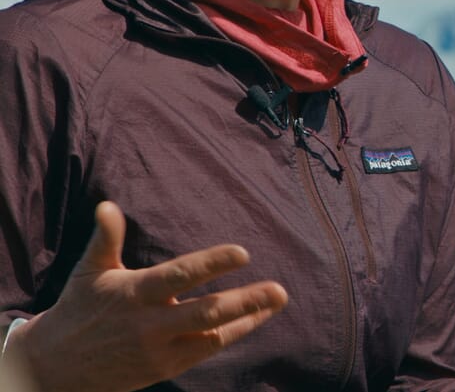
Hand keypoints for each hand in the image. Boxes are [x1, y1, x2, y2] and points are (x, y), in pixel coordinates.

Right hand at [7, 201, 287, 391]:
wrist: (56, 368)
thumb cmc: (80, 308)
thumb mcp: (90, 271)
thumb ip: (105, 239)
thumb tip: (107, 206)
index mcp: (136, 294)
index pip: (180, 276)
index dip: (212, 264)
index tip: (243, 253)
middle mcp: (151, 324)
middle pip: (206, 312)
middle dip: (245, 301)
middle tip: (279, 289)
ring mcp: (160, 349)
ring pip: (212, 335)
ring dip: (248, 318)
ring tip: (277, 300)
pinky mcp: (166, 367)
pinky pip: (206, 350)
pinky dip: (233, 334)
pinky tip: (257, 318)